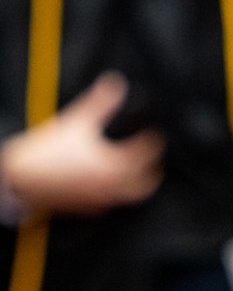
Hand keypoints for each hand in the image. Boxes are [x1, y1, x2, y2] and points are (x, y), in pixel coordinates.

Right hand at [0, 72, 164, 215]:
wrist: (16, 177)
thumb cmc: (47, 150)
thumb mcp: (77, 120)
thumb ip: (101, 101)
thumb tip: (116, 82)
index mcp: (111, 165)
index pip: (146, 155)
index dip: (155, 142)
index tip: (156, 133)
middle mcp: (107, 186)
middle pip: (145, 187)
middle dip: (154, 174)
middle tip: (156, 162)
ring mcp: (95, 200)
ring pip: (127, 199)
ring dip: (136, 187)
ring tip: (138, 175)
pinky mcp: (82, 208)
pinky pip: (106, 207)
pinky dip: (113, 197)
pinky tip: (109, 186)